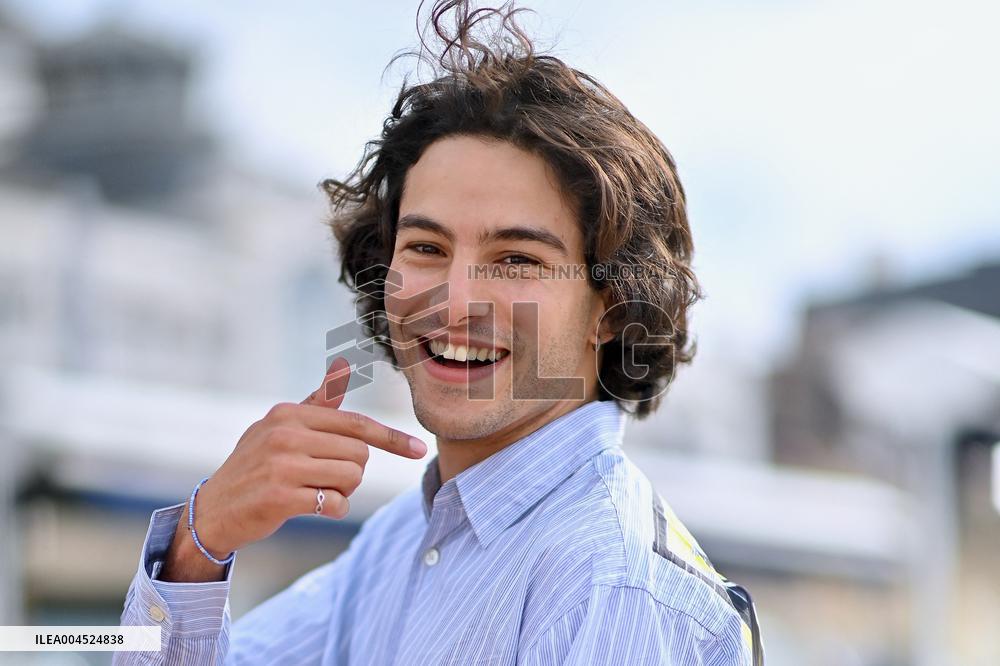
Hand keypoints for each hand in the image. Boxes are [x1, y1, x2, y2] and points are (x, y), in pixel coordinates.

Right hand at [190, 357, 427, 556]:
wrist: (213, 510)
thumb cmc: (255, 466)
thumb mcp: (278, 428)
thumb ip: (315, 403)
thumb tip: (342, 367)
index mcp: (289, 414)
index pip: (355, 423)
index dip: (390, 438)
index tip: (417, 449)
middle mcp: (285, 434)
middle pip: (359, 453)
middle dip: (353, 471)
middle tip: (325, 479)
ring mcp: (282, 465)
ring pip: (351, 477)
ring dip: (344, 491)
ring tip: (316, 491)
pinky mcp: (281, 496)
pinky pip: (336, 503)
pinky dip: (334, 508)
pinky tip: (312, 507)